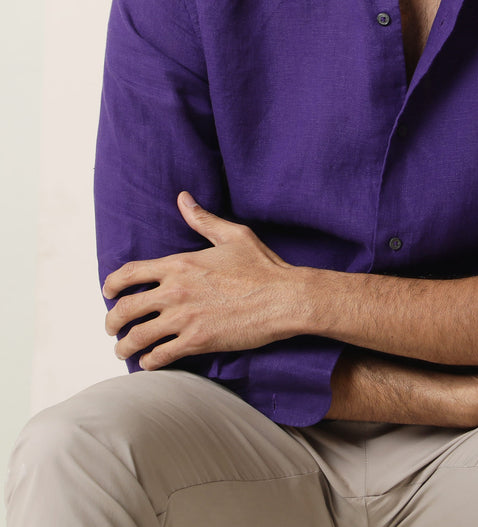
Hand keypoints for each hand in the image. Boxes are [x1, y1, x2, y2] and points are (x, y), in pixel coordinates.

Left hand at [103, 192, 300, 369]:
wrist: (284, 297)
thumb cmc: (262, 266)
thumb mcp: (233, 235)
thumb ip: (203, 219)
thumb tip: (183, 199)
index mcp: (180, 264)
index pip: (130, 273)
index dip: (112, 284)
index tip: (108, 293)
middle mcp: (176, 291)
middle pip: (125, 309)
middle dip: (112, 321)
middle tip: (112, 328)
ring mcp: (184, 318)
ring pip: (136, 337)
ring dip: (124, 347)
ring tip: (124, 350)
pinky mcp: (196, 342)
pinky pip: (159, 356)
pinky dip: (149, 363)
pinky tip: (150, 362)